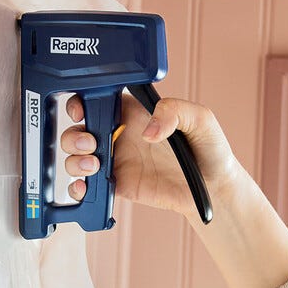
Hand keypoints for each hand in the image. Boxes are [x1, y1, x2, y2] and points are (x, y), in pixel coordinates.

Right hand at [60, 92, 240, 219]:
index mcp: (135, 113)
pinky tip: (86, 187)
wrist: (214, 188)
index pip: (98, 99)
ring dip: (75, 161)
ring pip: (78, 157)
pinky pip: (89, 187)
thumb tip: (148, 130)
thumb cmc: (209, 148)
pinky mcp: (118, 185)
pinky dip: (78, 188)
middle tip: (92, 143)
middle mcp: (121, 135)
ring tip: (95, 165)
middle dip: (74, 135)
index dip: (81, 101)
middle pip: (80, 129)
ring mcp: (117, 161)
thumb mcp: (200, 119)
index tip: (81, 109)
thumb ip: (174, 111)